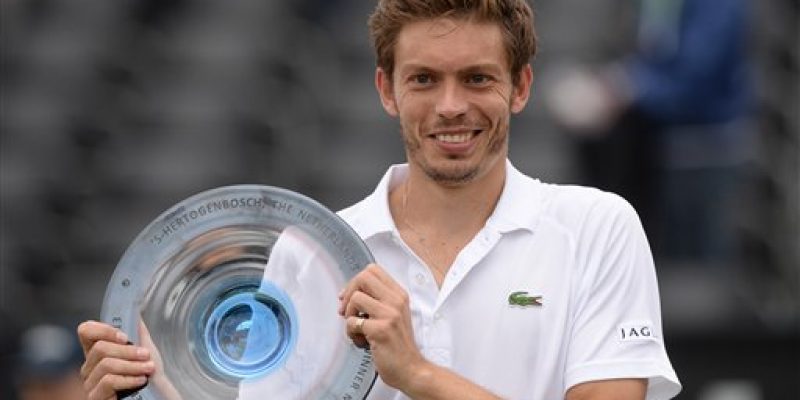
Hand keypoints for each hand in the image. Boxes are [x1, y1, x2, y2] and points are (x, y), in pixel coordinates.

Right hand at [77, 320, 154, 399]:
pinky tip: (141, 380)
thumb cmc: (148, 373)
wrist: (156, 394)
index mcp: (98, 350)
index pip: (86, 331)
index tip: (125, 337)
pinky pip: (108, 382)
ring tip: (148, 368)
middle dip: (127, 351)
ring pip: (106, 365)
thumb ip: (138, 332)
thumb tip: (135, 312)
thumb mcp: (145, 349)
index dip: (103, 330)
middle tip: (145, 355)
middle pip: (100, 348)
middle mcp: (89, 366)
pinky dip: (128, 379)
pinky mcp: (95, 397)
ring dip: (132, 365)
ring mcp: (90, 383)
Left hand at [338, 264, 427, 390]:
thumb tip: (349, 293)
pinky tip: (361, 342)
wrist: (411, 369)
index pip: (373, 270)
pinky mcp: (380, 330)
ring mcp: (389, 314)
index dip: (356, 281)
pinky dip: (350, 333)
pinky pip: (351, 322)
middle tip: (347, 311)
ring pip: (355, 298)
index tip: (350, 297)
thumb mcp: (394, 315)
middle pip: (363, 277)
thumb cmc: (399, 346)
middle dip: (348, 292)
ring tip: (357, 329)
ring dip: (349, 315)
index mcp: (399, 295)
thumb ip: (378, 301)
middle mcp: (396, 301)